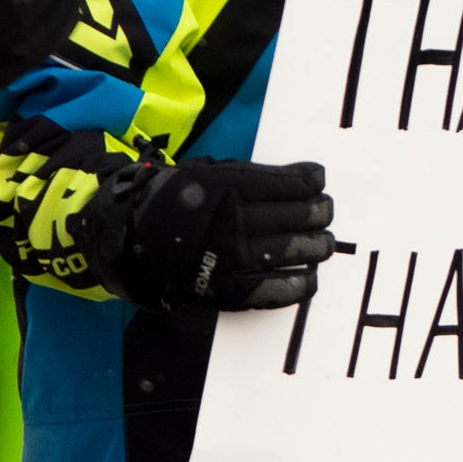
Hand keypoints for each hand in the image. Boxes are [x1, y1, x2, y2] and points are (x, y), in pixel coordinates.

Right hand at [117, 157, 340, 311]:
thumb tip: (310, 179)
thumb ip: (257, 175)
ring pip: (295, 251)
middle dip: (321, 213)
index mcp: (231, 187)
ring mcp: (232, 258)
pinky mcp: (228, 289)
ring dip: (318, 246)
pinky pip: (275, 290)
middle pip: (302, 216)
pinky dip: (299, 284)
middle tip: (324, 213)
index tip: (318, 182)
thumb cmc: (182, 198)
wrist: (138, 237)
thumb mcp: (214, 171)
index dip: (314, 182)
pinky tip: (308, 277)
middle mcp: (234, 222)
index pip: (294, 185)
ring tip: (322, 243)